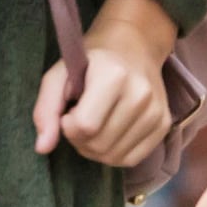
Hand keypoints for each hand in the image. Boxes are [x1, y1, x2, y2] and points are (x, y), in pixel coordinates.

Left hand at [40, 0, 180, 166]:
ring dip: (95, 149)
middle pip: (99, 144)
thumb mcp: (59, 75)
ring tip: (95, 125)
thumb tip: (43, 148)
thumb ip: (46, 109)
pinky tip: (109, 134)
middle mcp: (140, 94)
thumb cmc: (91, 62)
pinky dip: (113, 154)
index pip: (85, 126)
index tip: (69, 111)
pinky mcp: (163, 125)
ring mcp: (155, 111)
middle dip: (80, 139)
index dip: (68, 126)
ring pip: (114, 156)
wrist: (133, 47)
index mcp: (114, 76)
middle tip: (80, 118)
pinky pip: (131, 159)